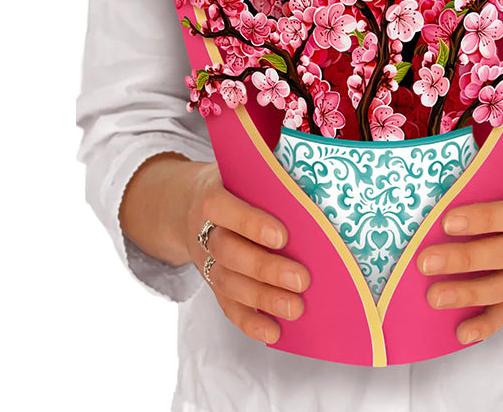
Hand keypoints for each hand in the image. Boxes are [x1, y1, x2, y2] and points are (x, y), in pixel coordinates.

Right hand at [184, 162, 310, 344]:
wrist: (188, 204)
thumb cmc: (233, 184)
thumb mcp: (241, 170)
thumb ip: (267, 175)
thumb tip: (315, 177)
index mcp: (211, 196)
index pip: (225, 210)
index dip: (251, 224)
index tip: (283, 236)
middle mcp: (203, 231)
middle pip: (228, 252)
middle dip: (265, 269)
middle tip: (302, 279)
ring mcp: (205, 261)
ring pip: (228, 284)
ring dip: (262, 299)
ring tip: (295, 308)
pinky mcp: (212, 284)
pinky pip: (227, 306)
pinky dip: (250, 322)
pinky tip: (273, 332)